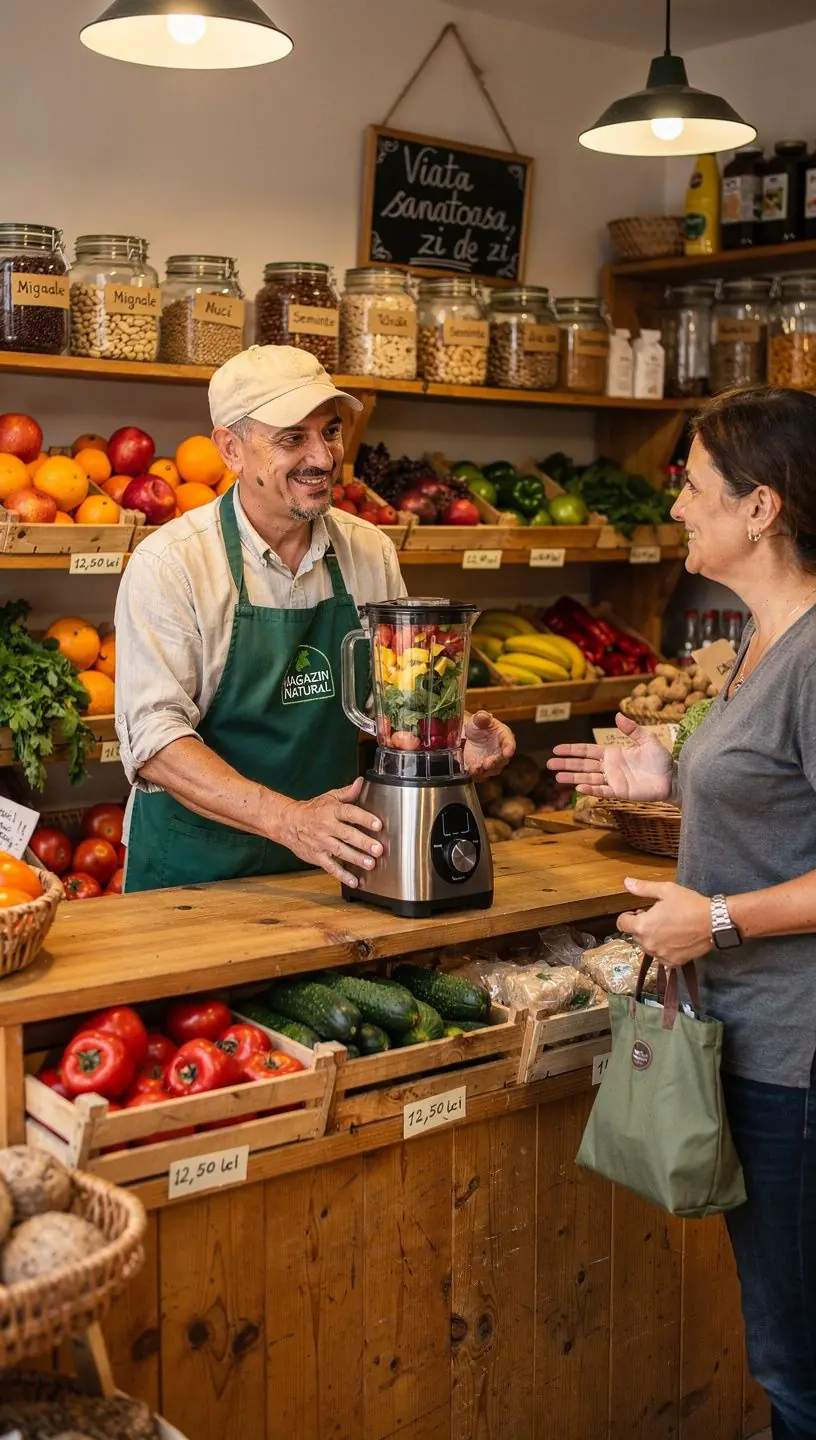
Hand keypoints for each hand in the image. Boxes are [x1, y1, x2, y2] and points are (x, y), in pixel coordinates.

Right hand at [277, 777, 382, 887]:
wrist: (288, 823)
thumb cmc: (312, 810)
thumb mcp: (329, 798)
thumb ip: (347, 793)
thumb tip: (362, 782)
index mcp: (331, 811)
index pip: (349, 813)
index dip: (364, 818)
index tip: (378, 824)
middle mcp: (326, 827)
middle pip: (347, 835)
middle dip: (363, 842)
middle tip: (378, 849)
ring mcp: (321, 843)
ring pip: (340, 851)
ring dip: (356, 858)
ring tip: (370, 864)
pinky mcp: (317, 857)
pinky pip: (330, 867)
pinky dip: (342, 875)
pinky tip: (354, 881)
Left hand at [462, 710, 514, 779]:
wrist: (467, 735)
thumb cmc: (478, 725)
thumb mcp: (478, 719)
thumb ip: (481, 718)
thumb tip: (483, 716)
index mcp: (504, 736)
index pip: (509, 743)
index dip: (509, 748)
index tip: (507, 752)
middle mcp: (501, 752)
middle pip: (501, 760)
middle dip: (494, 762)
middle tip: (487, 763)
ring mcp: (492, 762)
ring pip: (492, 770)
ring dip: (484, 771)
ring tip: (474, 768)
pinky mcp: (481, 768)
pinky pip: (480, 774)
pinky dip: (475, 775)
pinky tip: (469, 771)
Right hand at [547, 713, 673, 800]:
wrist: (672, 778)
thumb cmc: (660, 759)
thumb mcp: (647, 739)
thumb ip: (632, 729)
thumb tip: (617, 715)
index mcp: (613, 754)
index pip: (587, 751)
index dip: (572, 750)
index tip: (556, 749)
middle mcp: (609, 768)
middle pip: (583, 765)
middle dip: (566, 764)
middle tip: (549, 764)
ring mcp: (613, 781)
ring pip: (588, 778)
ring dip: (572, 777)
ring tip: (557, 777)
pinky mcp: (620, 793)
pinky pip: (602, 791)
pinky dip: (591, 790)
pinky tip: (579, 787)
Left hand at [617, 878, 712, 966]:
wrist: (714, 922)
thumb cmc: (689, 904)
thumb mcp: (666, 890)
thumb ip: (643, 888)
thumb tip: (626, 882)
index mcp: (642, 926)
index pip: (622, 924)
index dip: (628, 916)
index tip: (639, 912)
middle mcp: (648, 944)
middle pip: (635, 935)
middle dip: (642, 926)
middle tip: (658, 917)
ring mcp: (661, 955)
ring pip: (648, 946)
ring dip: (652, 938)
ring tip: (668, 927)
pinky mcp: (673, 962)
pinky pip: (661, 957)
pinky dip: (664, 949)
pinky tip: (674, 939)